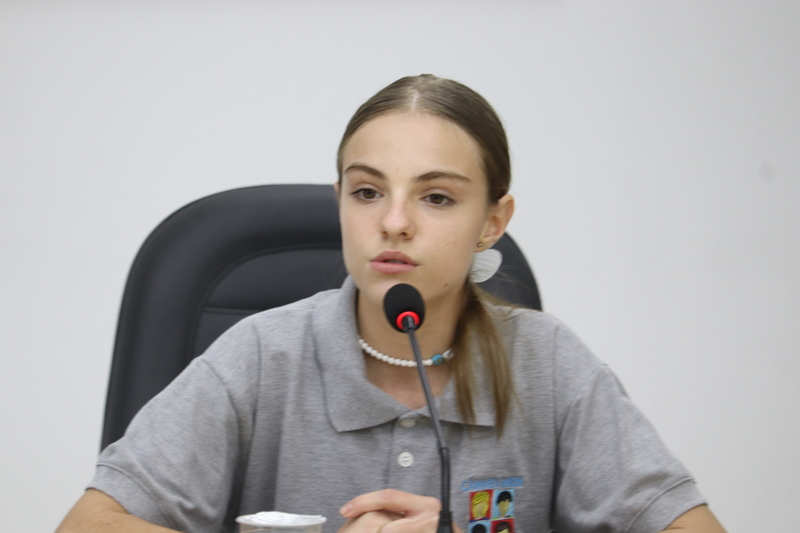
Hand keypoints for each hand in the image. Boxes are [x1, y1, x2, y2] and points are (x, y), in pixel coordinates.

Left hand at [338, 489, 461, 532]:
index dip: (364, 502)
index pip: (388, 497)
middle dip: (372, 531)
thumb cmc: (434, 529)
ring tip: (372, 532)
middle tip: (358, 530)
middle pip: (386, 526)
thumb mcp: (418, 515)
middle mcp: (429, 518)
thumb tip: (364, 511)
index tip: (346, 509)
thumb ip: (398, 512)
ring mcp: (429, 531)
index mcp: (425, 505)